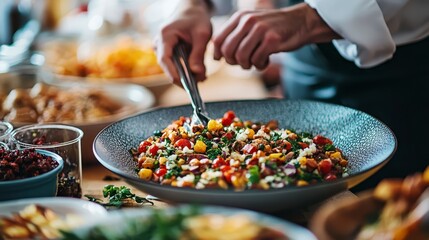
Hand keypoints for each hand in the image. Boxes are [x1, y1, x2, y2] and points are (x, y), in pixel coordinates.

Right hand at [155, 3, 211, 84]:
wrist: (192, 10)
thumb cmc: (196, 18)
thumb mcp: (202, 34)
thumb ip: (199, 54)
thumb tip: (197, 74)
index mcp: (165, 36)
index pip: (164, 59)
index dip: (173, 73)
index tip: (184, 84)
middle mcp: (159, 43)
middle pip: (168, 66)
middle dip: (184, 76)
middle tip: (200, 81)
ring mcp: (162, 48)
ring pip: (172, 67)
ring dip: (187, 74)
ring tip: (203, 77)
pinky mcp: (168, 52)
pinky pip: (176, 64)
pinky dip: (187, 69)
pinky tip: (200, 72)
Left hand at [212, 3, 338, 69]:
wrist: (300, 22)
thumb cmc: (273, 28)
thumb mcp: (251, 25)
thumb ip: (235, 35)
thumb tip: (217, 55)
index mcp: (240, 17)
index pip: (218, 39)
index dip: (218, 53)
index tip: (222, 60)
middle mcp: (248, 21)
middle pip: (228, 50)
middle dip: (233, 62)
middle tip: (242, 63)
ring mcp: (260, 30)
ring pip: (241, 57)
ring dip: (247, 65)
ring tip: (255, 62)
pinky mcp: (272, 40)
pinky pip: (257, 60)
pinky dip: (260, 65)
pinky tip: (265, 61)